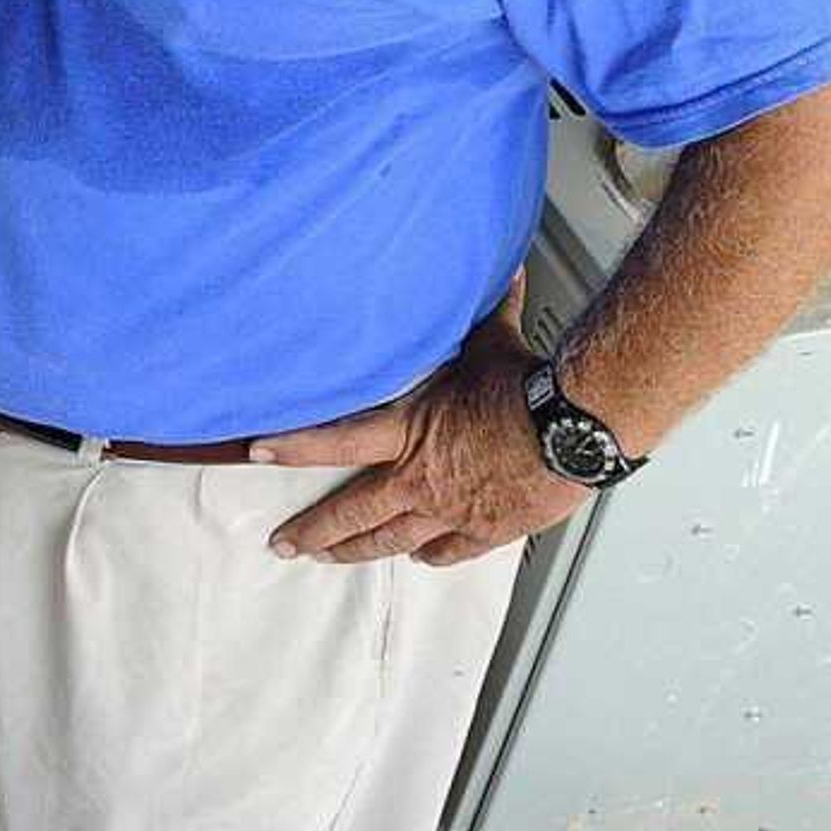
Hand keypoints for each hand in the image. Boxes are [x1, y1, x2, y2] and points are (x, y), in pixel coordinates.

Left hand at [253, 317, 590, 567]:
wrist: (574, 431)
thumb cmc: (530, 388)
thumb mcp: (491, 341)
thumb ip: (483, 312)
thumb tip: (500, 270)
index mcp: (410, 432)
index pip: (334, 441)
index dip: (292, 447)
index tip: (257, 453)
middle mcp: (421, 479)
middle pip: (353, 513)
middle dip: (313, 530)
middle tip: (284, 544)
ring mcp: (451, 511)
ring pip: (391, 540)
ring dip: (357, 551)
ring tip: (331, 559)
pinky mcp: (487, 529)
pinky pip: (450, 552)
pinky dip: (433, 556)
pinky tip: (421, 559)